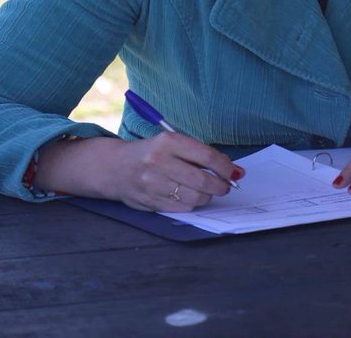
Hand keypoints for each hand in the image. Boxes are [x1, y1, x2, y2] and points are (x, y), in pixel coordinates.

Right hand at [108, 131, 244, 211]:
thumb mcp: (174, 144)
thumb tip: (235, 171)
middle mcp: (158, 162)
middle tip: (226, 186)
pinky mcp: (148, 201)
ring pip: (194, 197)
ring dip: (207, 197)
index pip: (207, 157)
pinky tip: (191, 197)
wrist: (115, 167)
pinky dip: (192, 204)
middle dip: (221, 186)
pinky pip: (181, 208)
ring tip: (208, 192)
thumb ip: (202, 154)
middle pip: (202, 180)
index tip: (235, 173)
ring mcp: (152, 184)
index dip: (226, 167)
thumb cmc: (153, 153)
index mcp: (168, 142)